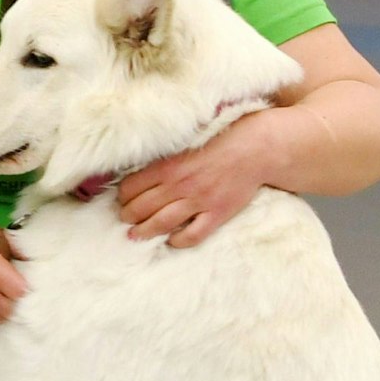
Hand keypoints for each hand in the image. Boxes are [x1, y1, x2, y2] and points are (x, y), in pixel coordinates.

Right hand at [0, 216, 27, 327]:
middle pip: (15, 310)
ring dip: (5, 311)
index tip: (23, 281)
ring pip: (2, 320)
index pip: (24, 292)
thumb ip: (9, 245)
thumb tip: (27, 255)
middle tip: (14, 291)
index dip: (27, 288)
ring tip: (3, 299)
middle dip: (17, 301)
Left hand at [111, 111, 279, 248]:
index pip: (132, 187)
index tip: (122, 199)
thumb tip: (140, 166)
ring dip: (144, 231)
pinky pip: (193, 234)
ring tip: (135, 235)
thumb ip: (164, 156)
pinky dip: (179, 241)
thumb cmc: (221, 139)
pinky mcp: (217, 213)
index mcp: (168, 166)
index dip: (123, 196)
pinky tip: (172, 240)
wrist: (257, 148)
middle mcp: (180, 185)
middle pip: (142, 208)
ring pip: (162, 223)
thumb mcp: (186, 141)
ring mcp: (199, 201)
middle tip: (125, 219)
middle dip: (128, 216)